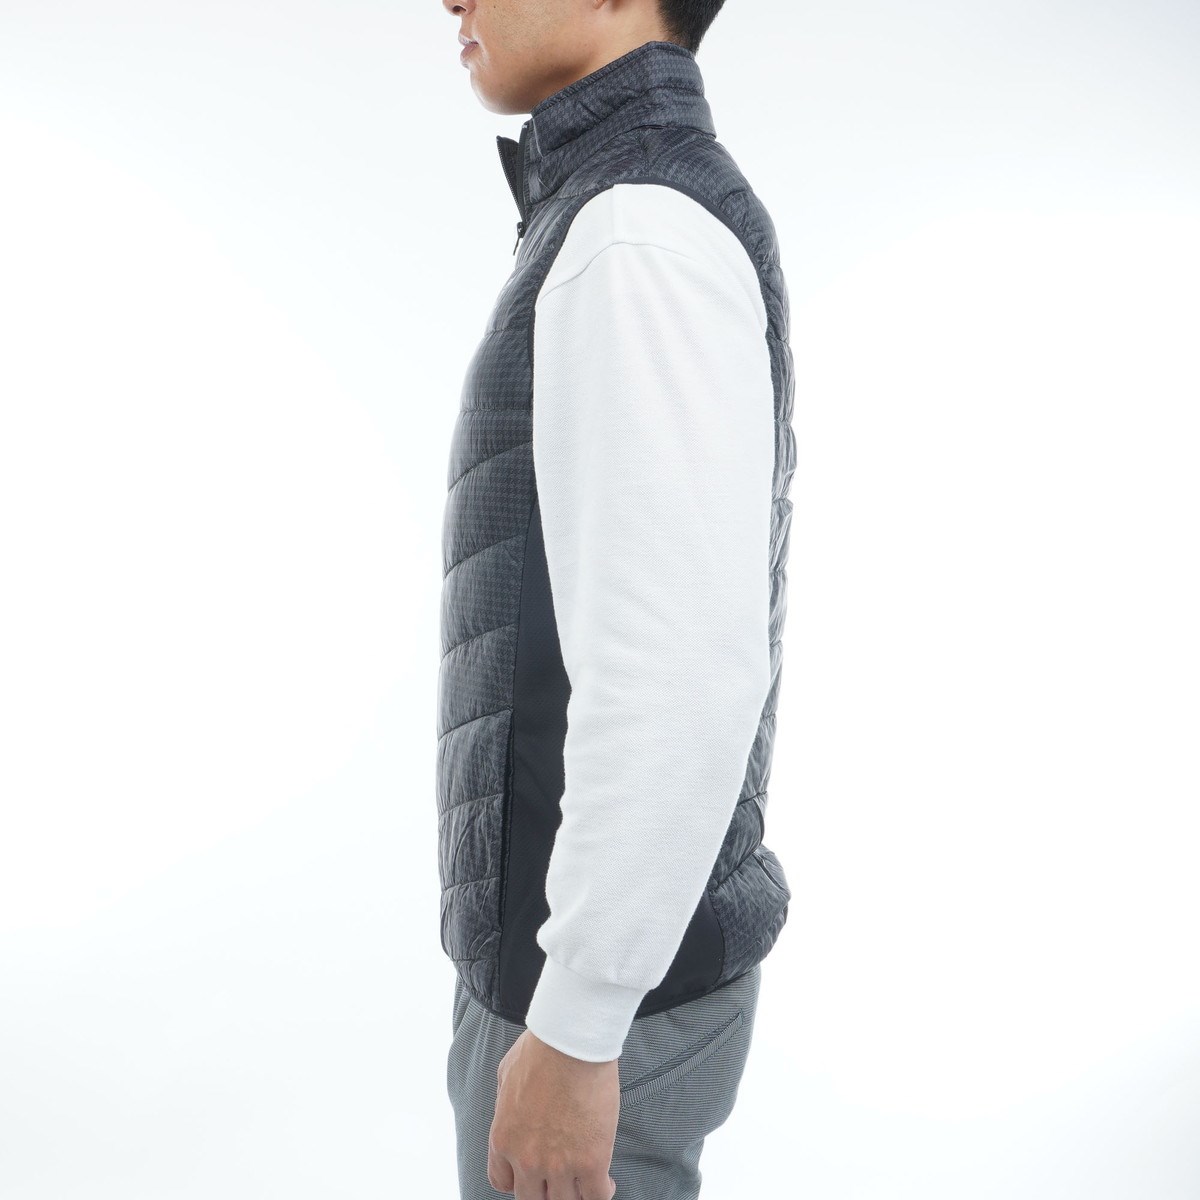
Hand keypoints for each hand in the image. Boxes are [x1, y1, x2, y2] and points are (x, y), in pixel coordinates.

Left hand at [487, 1027, 619, 1198]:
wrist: (572, 1041)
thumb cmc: (543, 1048)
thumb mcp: (507, 1073)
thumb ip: (506, 1102)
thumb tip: (512, 1106)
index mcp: (503, 1138)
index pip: (501, 1181)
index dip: (518, 1180)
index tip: (532, 1174)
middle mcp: (527, 1159)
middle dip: (546, 1191)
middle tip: (561, 1178)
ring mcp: (559, 1164)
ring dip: (574, 1194)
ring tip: (585, 1182)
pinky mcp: (592, 1161)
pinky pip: (595, 1197)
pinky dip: (601, 1193)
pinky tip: (605, 1181)